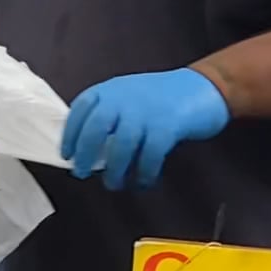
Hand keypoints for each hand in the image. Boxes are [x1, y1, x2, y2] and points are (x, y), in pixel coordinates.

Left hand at [58, 68, 230, 190]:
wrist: (204, 87)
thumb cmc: (162, 98)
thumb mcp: (130, 96)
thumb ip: (110, 114)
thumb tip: (89, 149)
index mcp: (112, 90)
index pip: (81, 109)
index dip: (70, 134)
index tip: (67, 154)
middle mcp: (125, 99)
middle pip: (95, 128)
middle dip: (86, 154)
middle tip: (82, 174)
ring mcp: (146, 112)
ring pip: (121, 147)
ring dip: (115, 171)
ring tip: (114, 184)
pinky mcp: (167, 128)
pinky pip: (149, 157)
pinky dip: (143, 174)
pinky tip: (143, 182)